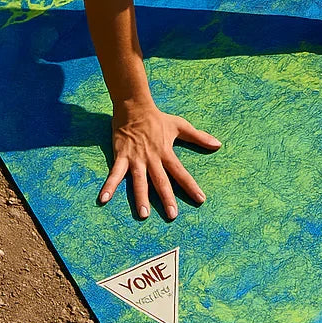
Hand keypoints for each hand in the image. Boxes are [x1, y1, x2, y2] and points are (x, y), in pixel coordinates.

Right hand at [99, 100, 220, 219]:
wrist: (133, 106)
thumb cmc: (157, 118)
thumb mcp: (180, 126)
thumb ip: (199, 137)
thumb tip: (218, 144)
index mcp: (166, 152)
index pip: (181, 172)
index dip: (191, 186)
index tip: (200, 199)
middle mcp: (152, 158)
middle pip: (161, 181)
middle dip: (167, 198)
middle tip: (172, 216)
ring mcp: (135, 158)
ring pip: (139, 181)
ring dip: (141, 198)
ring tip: (143, 215)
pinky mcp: (121, 156)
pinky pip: (114, 173)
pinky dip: (109, 186)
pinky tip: (103, 199)